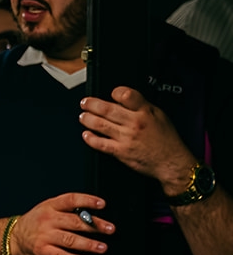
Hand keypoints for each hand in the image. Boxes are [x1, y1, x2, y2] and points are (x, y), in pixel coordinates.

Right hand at [8, 193, 113, 254]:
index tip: (102, 204)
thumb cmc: (35, 222)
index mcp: (51, 206)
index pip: (71, 200)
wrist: (13, 237)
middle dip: (95, 226)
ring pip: (70, 240)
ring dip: (88, 244)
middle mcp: (48, 220)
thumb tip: (92, 215)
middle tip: (110, 229)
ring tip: (102, 247)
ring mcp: (45, 236)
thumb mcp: (47, 209)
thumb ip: (67, 209)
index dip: (87, 201)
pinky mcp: (43, 250)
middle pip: (75, 222)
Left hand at [80, 87, 197, 192]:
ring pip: (100, 125)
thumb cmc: (166, 139)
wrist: (171, 162)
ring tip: (82, 116)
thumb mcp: (160, 115)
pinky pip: (100, 144)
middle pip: (107, 109)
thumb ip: (142, 106)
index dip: (115, 92)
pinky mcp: (120, 152)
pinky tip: (86, 135)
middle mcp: (134, 123)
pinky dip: (90, 139)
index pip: (126, 95)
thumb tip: (124, 98)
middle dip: (91, 104)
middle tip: (84, 103)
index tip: (110, 93)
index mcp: (145, 112)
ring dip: (87, 119)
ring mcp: (126, 138)